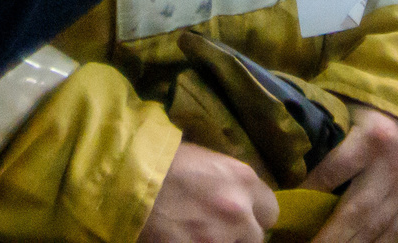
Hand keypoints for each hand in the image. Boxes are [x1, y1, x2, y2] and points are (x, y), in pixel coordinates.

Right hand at [139, 144, 277, 242]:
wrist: (127, 179)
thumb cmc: (164, 163)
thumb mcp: (206, 162)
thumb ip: (228, 182)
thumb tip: (238, 197)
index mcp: (244, 181)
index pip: (271, 211)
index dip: (254, 216)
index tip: (241, 218)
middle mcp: (240, 212)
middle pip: (255, 239)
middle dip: (239, 236)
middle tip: (216, 231)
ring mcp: (219, 239)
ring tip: (197, 236)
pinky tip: (184, 240)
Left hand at [302, 105, 397, 242]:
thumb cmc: (376, 110)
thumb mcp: (350, 109)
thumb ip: (326, 129)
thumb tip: (289, 149)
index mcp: (370, 138)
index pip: (332, 171)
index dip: (308, 193)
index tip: (287, 209)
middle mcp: (390, 166)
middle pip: (355, 210)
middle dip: (330, 236)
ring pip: (375, 226)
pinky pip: (396, 231)